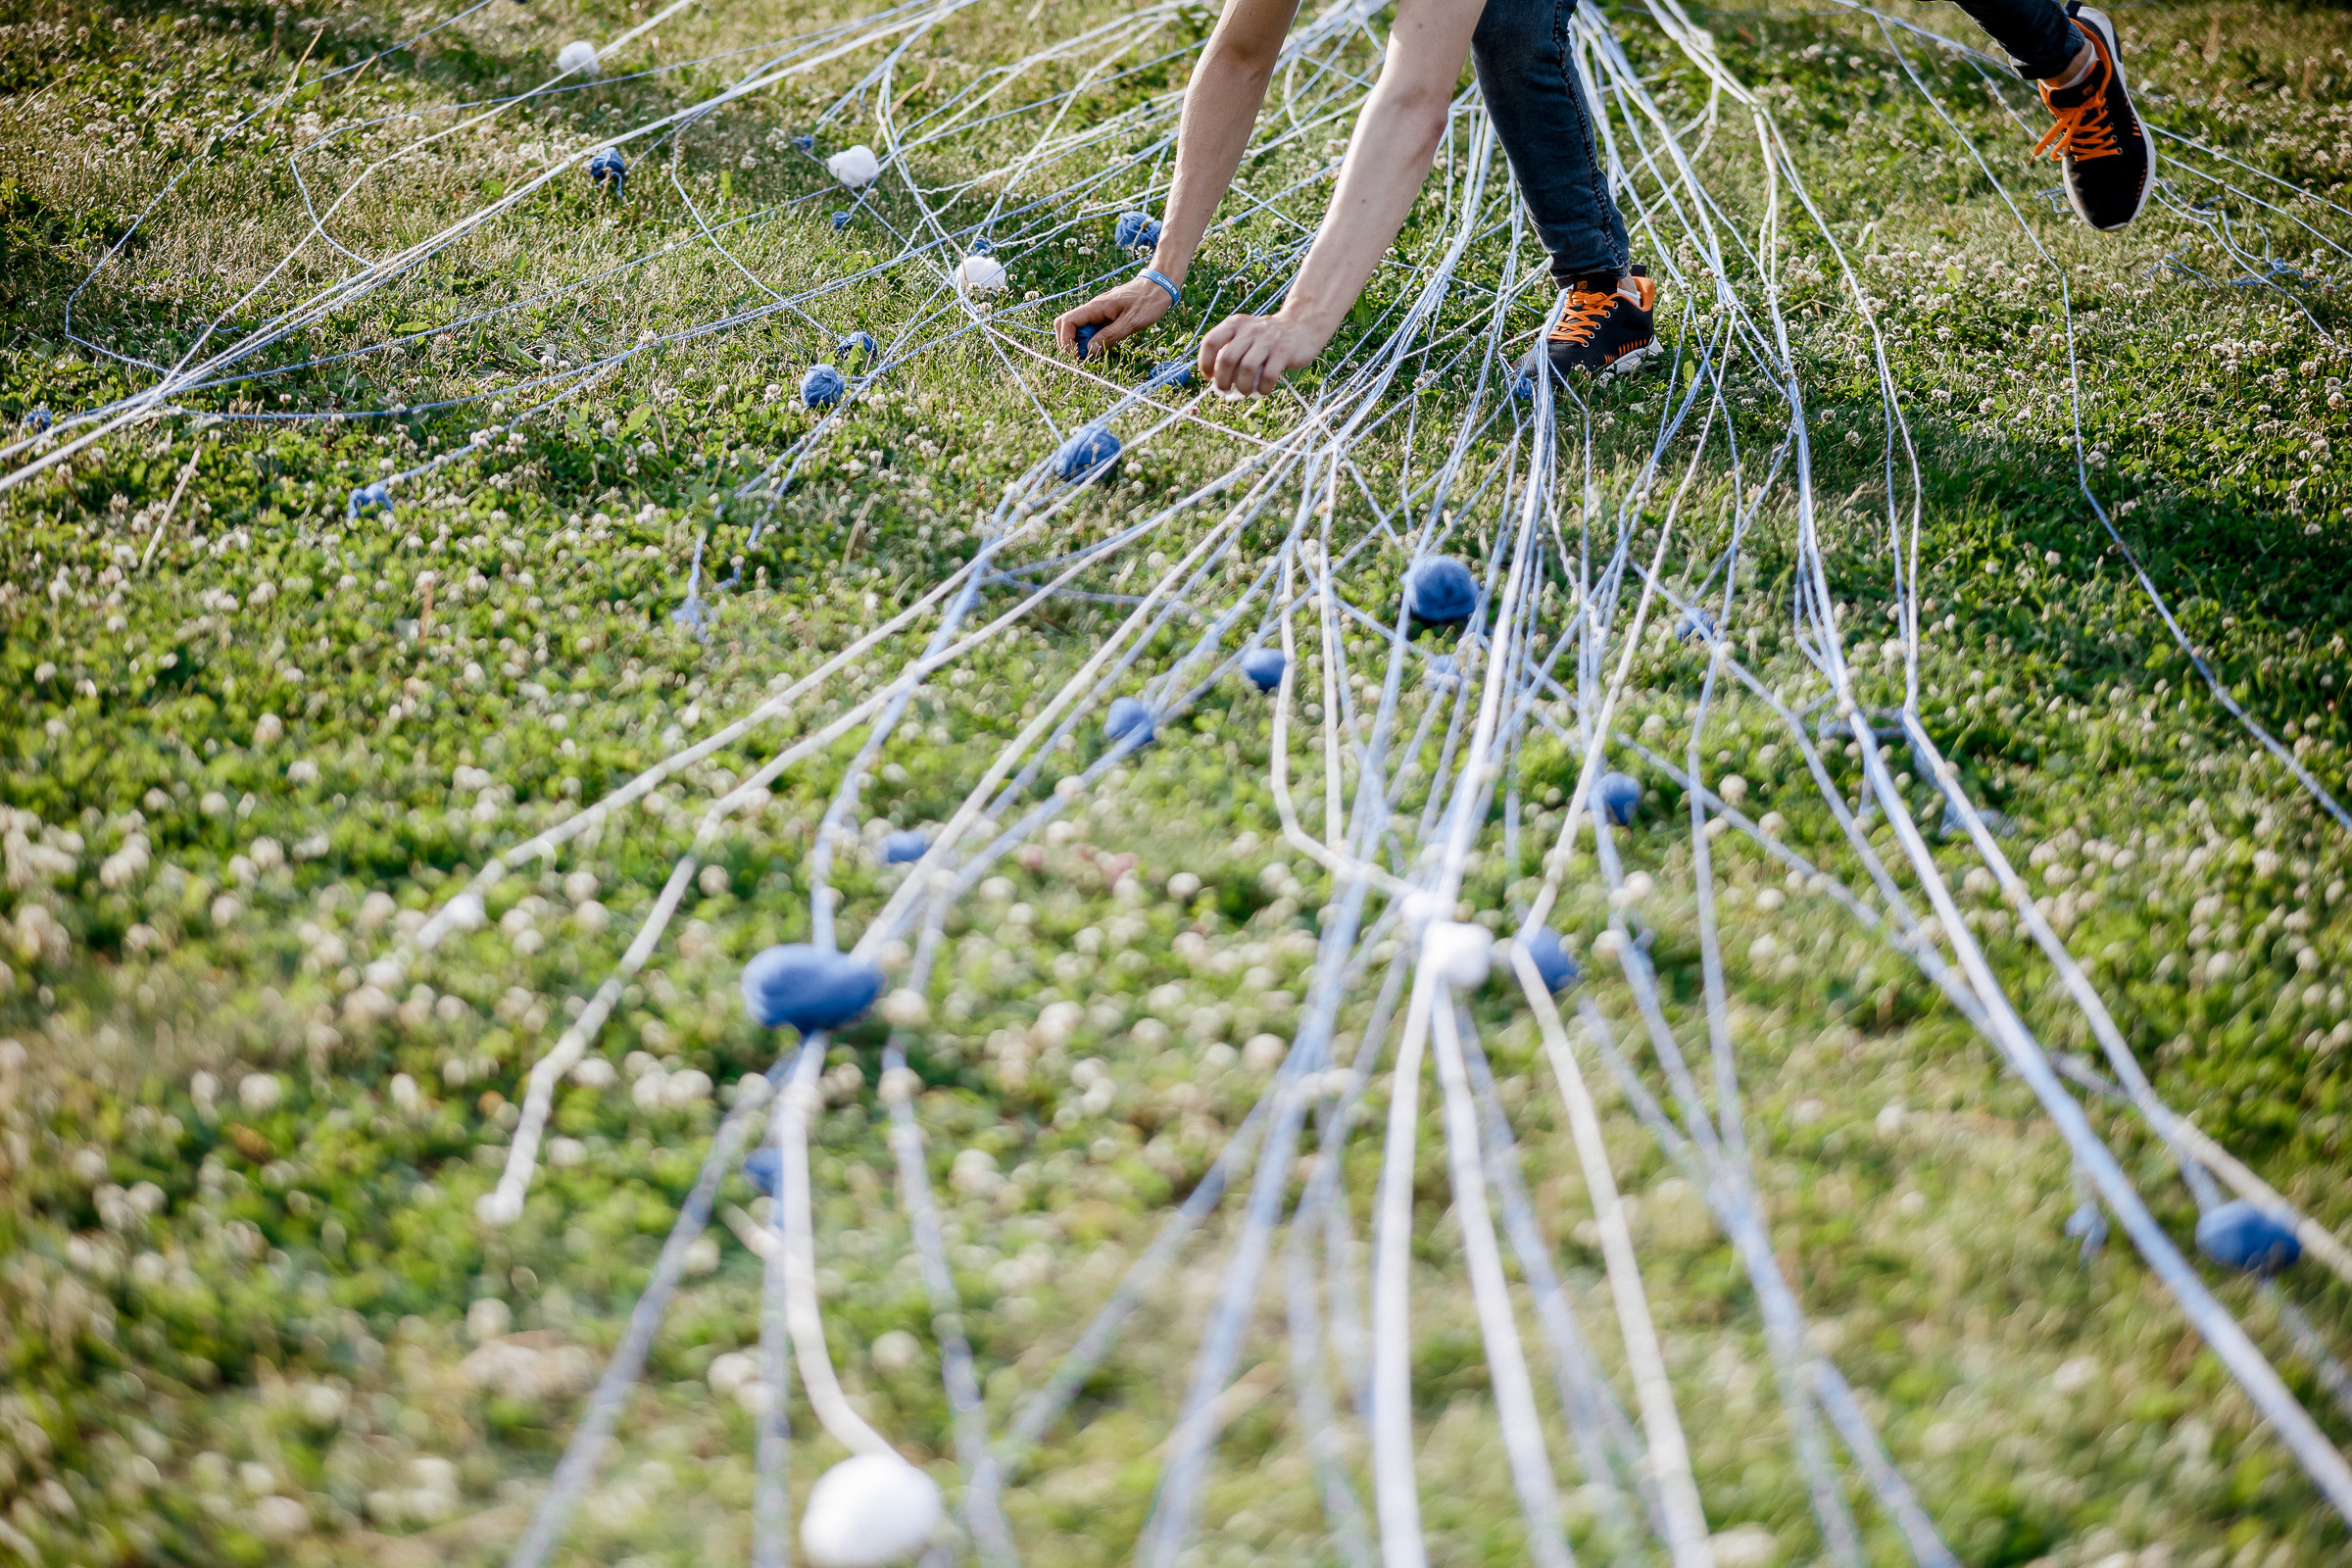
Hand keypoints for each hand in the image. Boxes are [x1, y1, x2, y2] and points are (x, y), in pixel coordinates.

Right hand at [1053, 277, 1172, 360]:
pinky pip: (1091, 328)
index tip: (1076, 356)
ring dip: (1081, 343)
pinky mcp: (1106, 316)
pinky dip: (1092, 340)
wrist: (1160, 286)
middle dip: (1069, 343)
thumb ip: (1109, 336)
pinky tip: (1103, 347)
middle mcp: (1093, 308)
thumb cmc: (1148, 301)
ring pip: (1079, 328)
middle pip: (1067, 324)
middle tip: (1083, 358)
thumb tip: (1090, 350)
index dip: (1066, 341)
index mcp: (1096, 307)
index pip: (1067, 322)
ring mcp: (1098, 311)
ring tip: (1094, 355)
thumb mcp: (1131, 322)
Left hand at [1196, 311, 1329, 396]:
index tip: (1209, 377)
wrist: (1302, 325)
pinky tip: (1263, 390)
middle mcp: (1250, 330)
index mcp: (1235, 325)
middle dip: (1222, 380)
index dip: (1205, 362)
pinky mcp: (1284, 351)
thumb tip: (1216, 380)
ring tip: (1245, 391)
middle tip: (1225, 390)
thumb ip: (1230, 350)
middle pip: (1227, 359)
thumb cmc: (1267, 338)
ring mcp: (1268, 340)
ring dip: (1242, 386)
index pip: (1211, 341)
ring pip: (1247, 368)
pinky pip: (1269, 375)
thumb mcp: (1245, 335)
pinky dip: (1263, 388)